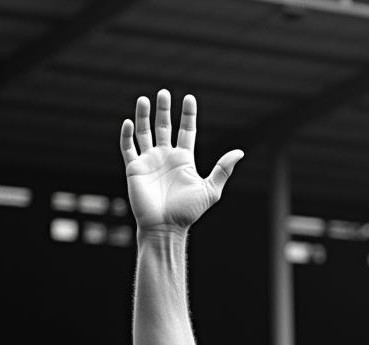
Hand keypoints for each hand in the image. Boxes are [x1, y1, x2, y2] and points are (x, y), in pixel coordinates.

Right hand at [120, 90, 242, 232]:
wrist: (166, 227)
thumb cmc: (188, 212)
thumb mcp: (210, 190)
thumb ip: (223, 170)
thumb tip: (240, 152)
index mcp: (184, 160)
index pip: (186, 131)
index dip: (188, 115)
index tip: (189, 98)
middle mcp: (166, 157)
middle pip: (164, 127)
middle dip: (164, 110)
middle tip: (164, 93)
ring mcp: (150, 161)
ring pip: (144, 132)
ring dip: (144, 116)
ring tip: (145, 99)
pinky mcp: (134, 168)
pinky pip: (128, 148)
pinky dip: (127, 135)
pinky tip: (130, 122)